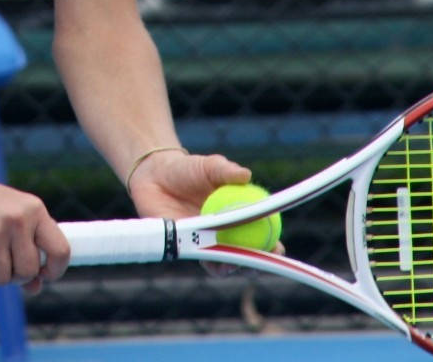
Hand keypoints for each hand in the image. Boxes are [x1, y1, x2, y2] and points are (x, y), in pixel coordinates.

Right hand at [0, 171, 70, 295]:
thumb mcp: (14, 216)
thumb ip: (28, 248)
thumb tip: (35, 288)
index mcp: (34, 210)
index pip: (60, 250)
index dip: (54, 270)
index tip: (42, 276)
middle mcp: (16, 219)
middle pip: (27, 271)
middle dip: (14, 276)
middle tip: (1, 266)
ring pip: (1, 278)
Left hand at [126, 150, 280, 271]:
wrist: (155, 175)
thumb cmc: (187, 169)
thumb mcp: (209, 166)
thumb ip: (225, 170)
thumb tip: (245, 175)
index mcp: (237, 212)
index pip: (261, 231)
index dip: (272, 242)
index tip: (277, 247)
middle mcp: (225, 230)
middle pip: (247, 252)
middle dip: (257, 261)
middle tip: (257, 260)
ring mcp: (206, 239)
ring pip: (225, 260)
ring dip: (232, 265)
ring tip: (233, 263)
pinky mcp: (187, 245)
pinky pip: (201, 259)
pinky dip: (210, 262)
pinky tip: (213, 261)